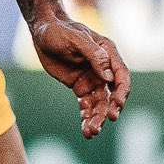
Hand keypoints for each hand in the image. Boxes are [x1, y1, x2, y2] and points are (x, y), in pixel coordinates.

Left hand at [29, 15, 129, 137]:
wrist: (41, 31)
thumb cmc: (58, 30)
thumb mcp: (75, 39)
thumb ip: (94, 55)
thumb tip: (109, 77)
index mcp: (108, 54)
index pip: (121, 76)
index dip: (121, 91)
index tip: (116, 104)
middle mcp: (103, 68)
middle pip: (112, 93)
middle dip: (110, 109)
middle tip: (106, 121)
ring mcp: (92, 79)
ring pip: (99, 103)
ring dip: (97, 118)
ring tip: (92, 133)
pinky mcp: (80, 87)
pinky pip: (86, 105)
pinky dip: (86, 117)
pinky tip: (85, 130)